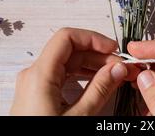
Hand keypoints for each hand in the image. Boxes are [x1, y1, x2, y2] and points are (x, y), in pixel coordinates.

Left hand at [10, 28, 137, 115]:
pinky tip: (97, 83)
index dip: (93, 38)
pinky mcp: (37, 94)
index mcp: (39, 74)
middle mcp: (34, 74)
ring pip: (66, 63)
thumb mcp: (79, 117)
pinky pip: (61, 76)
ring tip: (114, 75)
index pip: (67, 37)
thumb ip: (100, 89)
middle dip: (97, 54)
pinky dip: (81, 76)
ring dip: (91, 65)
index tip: (113, 49)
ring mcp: (34, 84)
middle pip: (69, 50)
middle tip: (121, 67)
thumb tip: (118, 68)